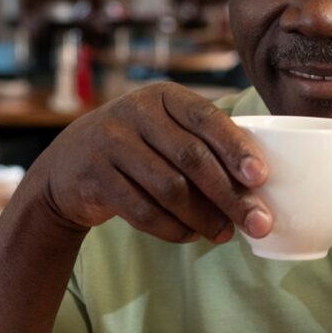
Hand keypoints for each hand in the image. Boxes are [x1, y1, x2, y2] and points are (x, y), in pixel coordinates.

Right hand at [25, 82, 270, 243]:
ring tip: (225, 235)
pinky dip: (172, 228)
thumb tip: (259, 188)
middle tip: (258, 223)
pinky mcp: (95, 177)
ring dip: (203, 217)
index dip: (236, 148)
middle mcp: (134, 113)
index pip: (206, 119)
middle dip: (230, 195)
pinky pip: (142, 210)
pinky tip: (190, 235)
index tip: (261, 177)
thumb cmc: (139, 148)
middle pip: (192, 158)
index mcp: (163, 97)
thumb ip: (204, 145)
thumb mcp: (165, 131)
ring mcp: (110, 144)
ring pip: (169, 188)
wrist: (69, 165)